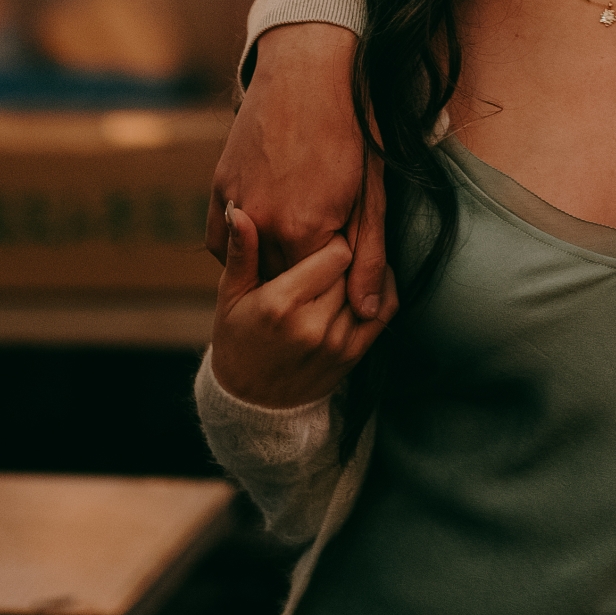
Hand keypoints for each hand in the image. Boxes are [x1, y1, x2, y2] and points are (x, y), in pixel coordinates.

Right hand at [207, 205, 391, 410]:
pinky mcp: (353, 355)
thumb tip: (240, 211)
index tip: (319, 234)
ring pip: (367, 285)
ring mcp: (336, 342)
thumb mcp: (230, 296)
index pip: (334, 253)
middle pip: (352, 267)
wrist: (253, 402)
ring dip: (359, 270)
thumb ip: (242, 253)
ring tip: (344, 262)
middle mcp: (312, 324)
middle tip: (333, 244)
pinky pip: (384, 311)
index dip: (328, 238)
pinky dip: (381, 289)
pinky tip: (365, 279)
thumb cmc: (237, 340)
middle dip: (343, 253)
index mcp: (280, 304)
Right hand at [215, 24, 386, 313]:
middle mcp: (263, 222)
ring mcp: (236, 203)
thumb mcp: (371, 193)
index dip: (336, 275)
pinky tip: (264, 227)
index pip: (316, 288)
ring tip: (298, 225)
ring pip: (250, 261)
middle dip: (304, 271)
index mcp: (305, 228)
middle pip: (281, 280)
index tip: (347, 250)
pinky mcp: (219, 186)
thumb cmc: (350, 128)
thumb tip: (368, 311)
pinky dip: (241, 242)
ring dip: (272, 258)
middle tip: (325, 235)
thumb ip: (368, 257)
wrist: (308, 70)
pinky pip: (223, 238)